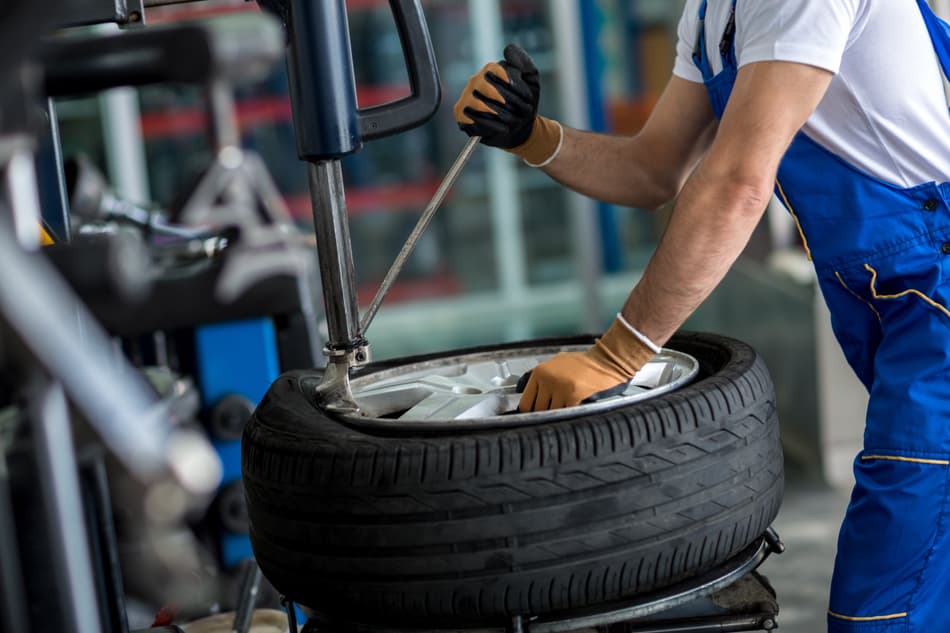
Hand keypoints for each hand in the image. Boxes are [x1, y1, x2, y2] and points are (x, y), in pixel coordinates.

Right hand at [453, 44, 561, 165]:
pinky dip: (491, 126)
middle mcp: (476, 80)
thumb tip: (507, 49)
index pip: (501, 71)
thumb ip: (524, 63)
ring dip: (502, 116)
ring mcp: (466, 97)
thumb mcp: (531, 81)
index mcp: (491, 70)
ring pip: (481, 104)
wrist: (520, 128)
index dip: (517, 87)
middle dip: (511, 103)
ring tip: (513, 121)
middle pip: (490, 88)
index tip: (528, 98)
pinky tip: (503, 128)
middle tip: (522, 113)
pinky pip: (472, 119)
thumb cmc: (523, 103)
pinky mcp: (461, 114)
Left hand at [518, 317, 657, 411]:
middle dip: (544, 414)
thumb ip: (542, 378)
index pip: (525, 401)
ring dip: (558, 414)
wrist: (604, 361)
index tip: (532, 416)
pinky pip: (566, 412)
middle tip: (550, 414)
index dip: (529, 412)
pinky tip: (574, 407)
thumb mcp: (556, 364)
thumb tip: (531, 395)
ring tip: (564, 408)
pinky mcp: (573, 395)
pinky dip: (569, 412)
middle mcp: (547, 379)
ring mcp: (559, 388)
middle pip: (538, 410)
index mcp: (539, 372)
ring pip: (552, 413)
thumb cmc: (583, 363)